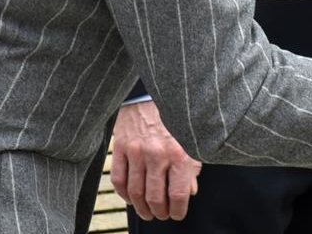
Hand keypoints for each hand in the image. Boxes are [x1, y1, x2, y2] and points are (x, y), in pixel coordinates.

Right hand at [109, 100, 201, 220]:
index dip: (178, 210)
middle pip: (155, 198)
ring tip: (147, 212)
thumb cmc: (174, 119)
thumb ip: (192, 168)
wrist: (151, 95)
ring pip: (135, 193)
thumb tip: (190, 192)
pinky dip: (124, 194)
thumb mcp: (191, 141)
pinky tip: (131, 198)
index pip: (178, 194)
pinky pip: (119, 180)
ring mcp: (137, 151)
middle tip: (161, 215)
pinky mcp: (120, 147)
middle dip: (159, 212)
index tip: (177, 214)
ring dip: (141, 208)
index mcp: (179, 153)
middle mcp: (158, 154)